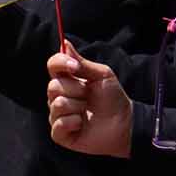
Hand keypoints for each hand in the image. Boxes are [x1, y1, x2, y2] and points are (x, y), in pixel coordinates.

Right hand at [46, 42, 132, 157]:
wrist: (123, 123)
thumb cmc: (113, 98)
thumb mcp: (101, 75)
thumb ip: (82, 62)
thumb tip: (65, 43)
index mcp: (67, 79)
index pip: (52, 65)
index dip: (60, 63)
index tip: (75, 67)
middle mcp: (59, 96)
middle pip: (53, 86)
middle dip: (76, 89)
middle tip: (88, 95)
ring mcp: (57, 114)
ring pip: (57, 104)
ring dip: (77, 106)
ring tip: (87, 110)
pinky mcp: (60, 133)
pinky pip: (58, 124)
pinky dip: (73, 122)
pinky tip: (82, 124)